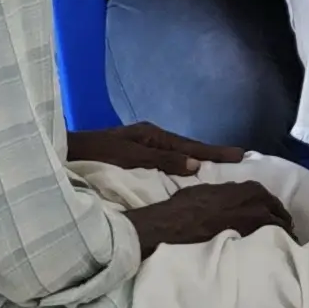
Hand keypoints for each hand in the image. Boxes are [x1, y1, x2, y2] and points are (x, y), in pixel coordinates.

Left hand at [68, 123, 244, 176]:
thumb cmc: (97, 154)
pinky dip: (182, 163)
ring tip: (220, 166)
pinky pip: (168, 158)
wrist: (67, 151)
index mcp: (153, 136)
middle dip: (212, 154)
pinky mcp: (136, 154)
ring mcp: (144, 144)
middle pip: (188, 147)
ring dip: (198, 159)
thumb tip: (196, 164)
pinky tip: (188, 172)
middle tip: (238, 159)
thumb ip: (162, 161)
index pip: (191, 146)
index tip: (241, 155)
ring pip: (178, 152)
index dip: (215, 152)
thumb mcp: (130, 157)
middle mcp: (152, 137)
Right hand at [124, 180, 293, 251]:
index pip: (274, 202)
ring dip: (281, 237)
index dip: (276, 211)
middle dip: (284, 225)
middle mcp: (258, 203)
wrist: (173, 224)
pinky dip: (272, 248)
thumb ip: (229, 193)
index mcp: (250, 188)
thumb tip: (234, 198)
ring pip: (279, 231)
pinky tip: (270, 256)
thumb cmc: (186, 205)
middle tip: (284, 236)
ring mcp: (255, 222)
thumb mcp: (210, 190)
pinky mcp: (248, 240)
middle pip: (281, 216)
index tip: (278, 220)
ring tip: (281, 248)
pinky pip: (268, 244)